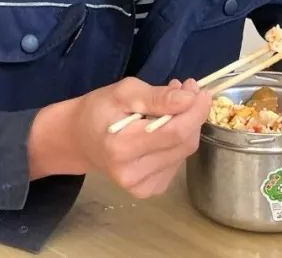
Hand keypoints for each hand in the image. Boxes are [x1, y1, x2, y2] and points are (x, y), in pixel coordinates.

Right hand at [29, 77, 211, 198]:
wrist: (80, 139)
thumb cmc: (99, 110)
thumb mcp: (123, 92)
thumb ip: (156, 97)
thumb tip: (189, 98)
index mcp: (122, 147)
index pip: (175, 132)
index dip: (195, 111)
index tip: (200, 91)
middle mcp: (132, 173)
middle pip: (184, 144)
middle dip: (192, 115)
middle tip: (185, 91)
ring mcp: (141, 187)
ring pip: (184, 153)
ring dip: (186, 127)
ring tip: (170, 107)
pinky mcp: (149, 190)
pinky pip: (177, 163)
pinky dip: (176, 142)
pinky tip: (163, 130)